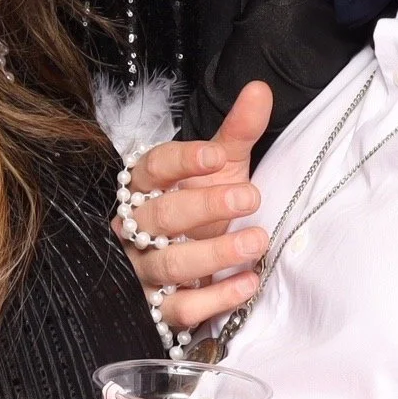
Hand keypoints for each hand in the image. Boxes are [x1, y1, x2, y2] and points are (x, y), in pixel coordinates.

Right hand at [118, 82, 272, 335]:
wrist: (189, 261)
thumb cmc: (201, 207)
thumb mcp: (221, 167)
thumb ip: (238, 132)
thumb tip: (260, 90)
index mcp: (145, 186)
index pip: (153, 168)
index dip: (182, 161)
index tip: (218, 156)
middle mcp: (137, 227)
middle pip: (160, 216)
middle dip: (205, 206)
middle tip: (250, 197)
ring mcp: (143, 269)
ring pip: (169, 263)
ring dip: (216, 254)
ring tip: (258, 241)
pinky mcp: (157, 307)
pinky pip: (179, 309)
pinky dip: (215, 298)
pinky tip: (249, 283)